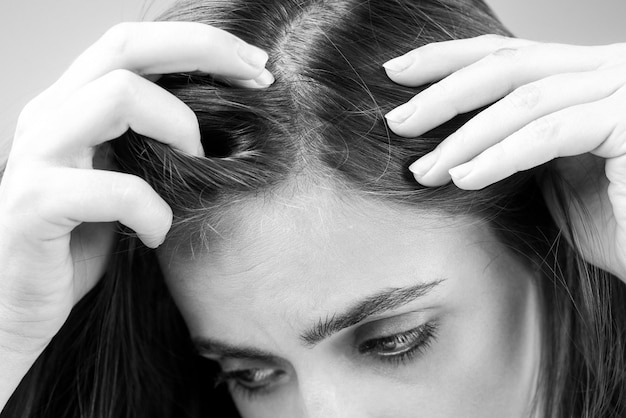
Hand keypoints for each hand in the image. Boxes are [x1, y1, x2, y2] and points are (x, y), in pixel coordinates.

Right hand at [0, 21, 272, 407]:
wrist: (14, 307)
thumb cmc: (77, 243)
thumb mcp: (120, 178)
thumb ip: (147, 144)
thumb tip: (218, 122)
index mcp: (71, 105)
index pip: (134, 42)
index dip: (200, 42)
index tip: (256, 66)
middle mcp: (49, 116)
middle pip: (126, 46)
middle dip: (205, 51)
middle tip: (259, 79)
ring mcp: (37, 156)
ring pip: (118, 96)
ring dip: (180, 129)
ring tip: (196, 168)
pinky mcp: (34, 206)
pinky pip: (114, 189)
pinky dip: (153, 211)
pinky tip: (155, 234)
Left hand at [383, 34, 625, 279]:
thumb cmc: (617, 220)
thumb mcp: (552, 174)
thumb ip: (516, 143)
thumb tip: (456, 138)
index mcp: (586, 75)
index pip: (508, 55)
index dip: (448, 58)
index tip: (398, 72)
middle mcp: (609, 69)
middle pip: (508, 65)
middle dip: (444, 92)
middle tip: (398, 121)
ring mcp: (623, 90)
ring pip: (523, 100)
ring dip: (464, 137)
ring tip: (425, 170)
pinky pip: (549, 133)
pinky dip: (501, 156)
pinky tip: (466, 177)